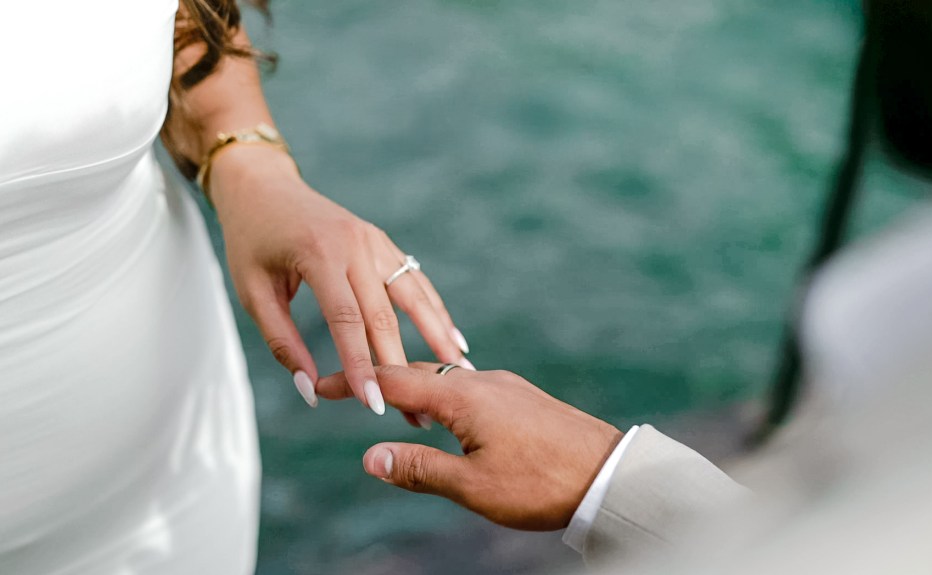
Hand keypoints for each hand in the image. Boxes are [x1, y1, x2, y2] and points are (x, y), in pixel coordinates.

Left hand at [209, 146, 472, 423]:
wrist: (263, 185)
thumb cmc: (251, 241)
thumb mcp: (252, 292)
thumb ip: (281, 342)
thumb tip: (309, 390)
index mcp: (319, 254)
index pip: (346, 320)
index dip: (362, 366)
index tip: (375, 404)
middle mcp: (355, 244)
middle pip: (386, 315)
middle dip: (402, 367)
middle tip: (419, 410)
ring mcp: (374, 240)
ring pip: (413, 295)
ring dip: (437, 336)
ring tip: (458, 371)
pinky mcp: (383, 242)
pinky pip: (414, 280)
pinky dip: (435, 310)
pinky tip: (453, 338)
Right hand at [317, 364, 623, 529]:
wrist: (609, 473)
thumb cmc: (541, 484)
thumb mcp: (473, 486)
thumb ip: (420, 469)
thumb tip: (369, 456)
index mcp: (464, 397)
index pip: (394, 382)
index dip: (354, 383)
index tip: (322, 387)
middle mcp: (482, 380)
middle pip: (418, 372)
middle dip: (380, 380)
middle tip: (348, 391)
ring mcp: (505, 385)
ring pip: (446, 377)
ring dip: (414, 387)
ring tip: (391, 406)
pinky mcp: (522, 396)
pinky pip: (469, 385)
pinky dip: (443, 394)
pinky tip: (445, 415)